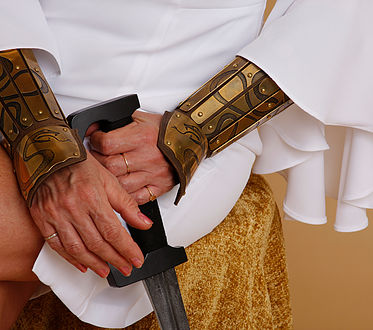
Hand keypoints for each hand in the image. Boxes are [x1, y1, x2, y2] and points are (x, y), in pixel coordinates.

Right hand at [29, 153, 152, 277]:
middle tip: (126, 267)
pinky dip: (70, 258)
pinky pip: (56, 245)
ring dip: (94, 263)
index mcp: (93, 197)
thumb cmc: (80, 166)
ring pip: (77, 248)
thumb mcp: (109, 181)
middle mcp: (73, 208)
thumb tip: (145, 224)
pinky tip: (83, 265)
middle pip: (97, 243)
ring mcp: (55, 215)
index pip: (113, 231)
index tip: (136, 259)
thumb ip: (127, 205)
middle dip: (115, 259)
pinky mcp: (42, 219)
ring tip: (106, 270)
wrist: (50, 154)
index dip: (127, 249)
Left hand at [89, 111, 175, 204]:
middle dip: (98, 162)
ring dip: (109, 179)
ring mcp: (154, 174)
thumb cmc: (165, 130)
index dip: (95, 142)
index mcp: (142, 136)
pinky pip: (137, 198)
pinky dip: (126, 195)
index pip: (107, 143)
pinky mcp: (159, 187)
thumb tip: (94, 127)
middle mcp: (148, 156)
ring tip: (109, 171)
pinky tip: (122, 186)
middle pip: (110, 166)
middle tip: (98, 157)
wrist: (190, 140)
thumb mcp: (141, 118)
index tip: (95, 141)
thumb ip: (118, 123)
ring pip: (120, 184)